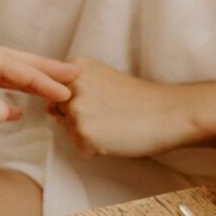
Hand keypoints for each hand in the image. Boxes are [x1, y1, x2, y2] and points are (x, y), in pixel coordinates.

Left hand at [0, 46, 76, 161]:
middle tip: (76, 75)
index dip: (37, 77)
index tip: (65, 90)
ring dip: (27, 75)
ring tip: (57, 82)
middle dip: (41, 68)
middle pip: (5, 61)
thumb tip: (7, 110)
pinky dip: (7, 86)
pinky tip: (18, 96)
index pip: (3, 66)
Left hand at [51, 57, 215, 158]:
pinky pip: (81, 148)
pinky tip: (116, 137)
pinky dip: (96, 149)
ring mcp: (76, 109)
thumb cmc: (139, 98)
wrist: (169, 112)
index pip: (59, 92)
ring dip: (88, 134)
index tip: (106, 98)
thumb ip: (73, 90)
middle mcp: (70, 85)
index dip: (85, 100)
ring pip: (69, 131)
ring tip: (115, 124)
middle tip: (113, 113)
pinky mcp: (83, 133)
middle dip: (82, 118)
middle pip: (60, 112)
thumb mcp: (102, 80)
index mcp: (75, 66)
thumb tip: (46, 108)